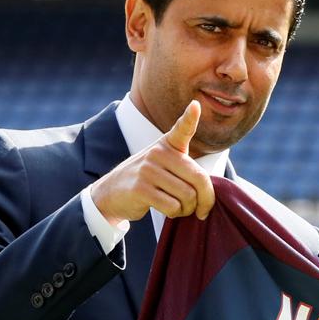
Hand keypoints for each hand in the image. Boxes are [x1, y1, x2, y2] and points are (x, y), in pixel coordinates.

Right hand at [90, 101, 215, 222]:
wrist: (110, 193)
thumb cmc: (147, 181)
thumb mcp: (162, 166)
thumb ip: (185, 171)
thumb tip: (208, 193)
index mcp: (167, 145)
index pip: (182, 128)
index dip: (190, 117)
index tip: (196, 105)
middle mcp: (158, 153)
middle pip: (199, 178)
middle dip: (205, 200)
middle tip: (200, 210)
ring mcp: (148, 169)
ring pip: (187, 196)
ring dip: (188, 209)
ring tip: (179, 208)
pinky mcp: (140, 188)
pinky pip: (173, 207)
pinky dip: (175, 214)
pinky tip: (168, 210)